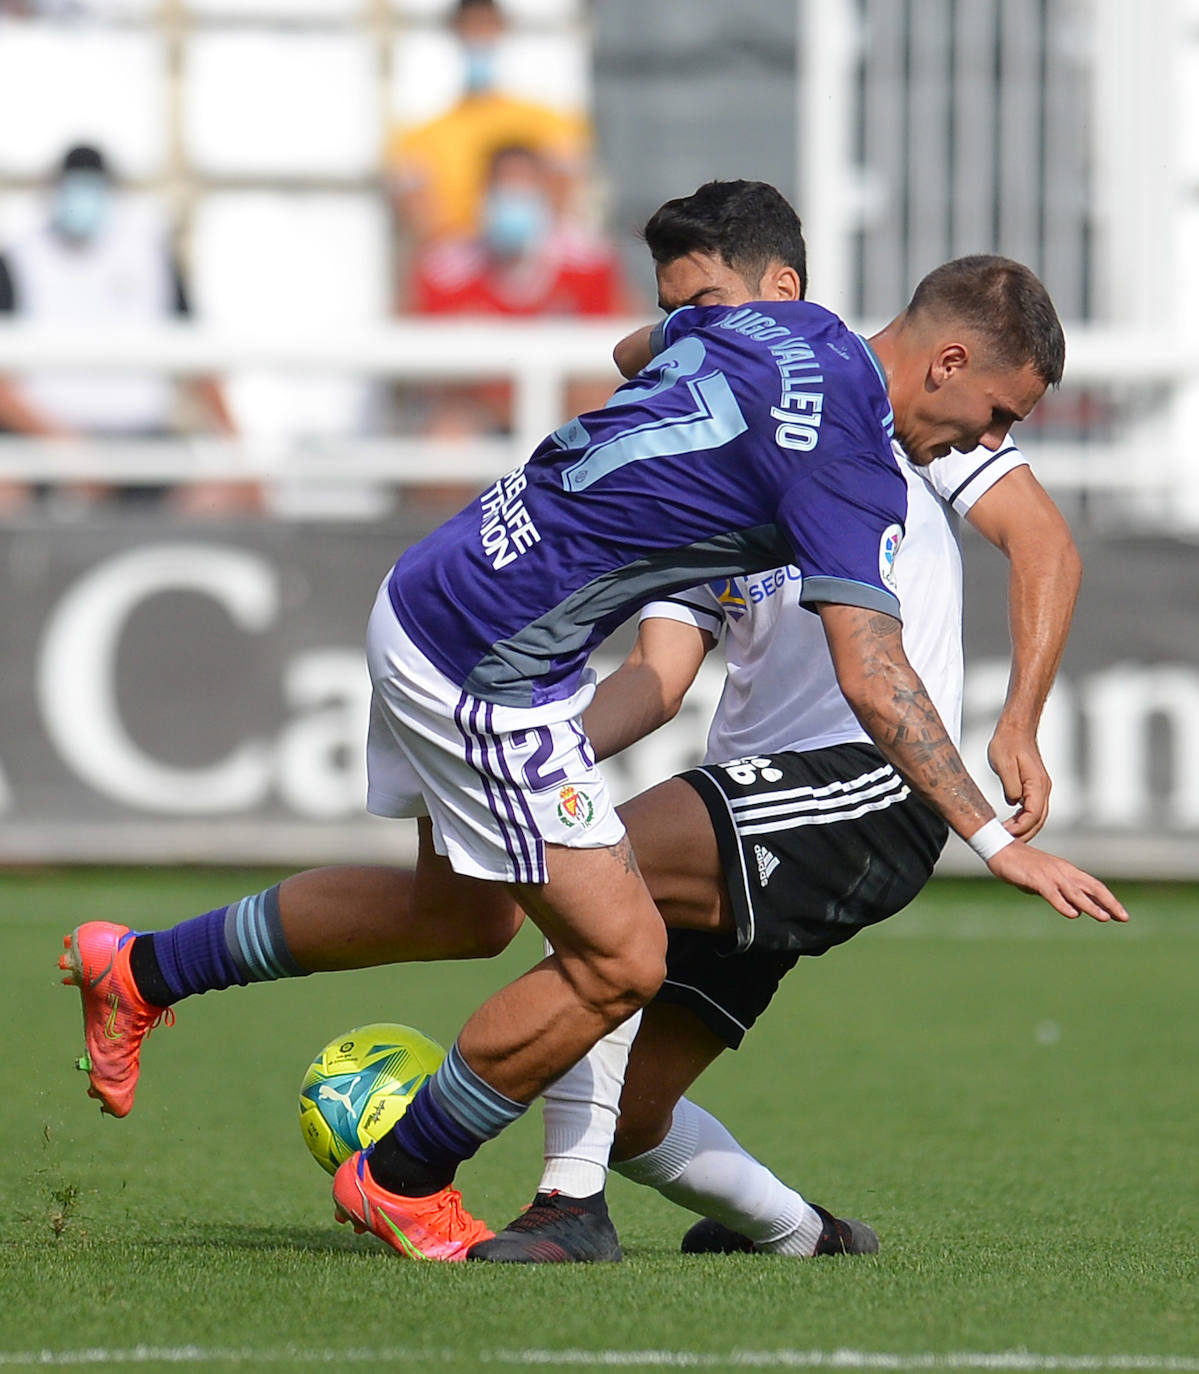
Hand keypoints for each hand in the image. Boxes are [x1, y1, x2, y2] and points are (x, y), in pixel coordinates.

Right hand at [986, 840, 1128, 922]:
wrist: (1001, 849)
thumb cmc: (1021, 865)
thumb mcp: (1045, 882)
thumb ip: (1062, 894)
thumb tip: (1077, 910)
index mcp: (1067, 871)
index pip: (1094, 886)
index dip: (1109, 900)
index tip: (1121, 914)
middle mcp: (1063, 871)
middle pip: (1092, 888)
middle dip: (1109, 903)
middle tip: (1124, 917)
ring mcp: (1051, 874)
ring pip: (1076, 893)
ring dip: (1091, 906)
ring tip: (1105, 918)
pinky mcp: (1037, 879)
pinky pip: (1053, 894)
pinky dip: (1063, 904)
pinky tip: (1073, 915)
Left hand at [988, 722, 1049, 840]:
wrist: (1016, 729)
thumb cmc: (1007, 744)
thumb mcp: (1003, 764)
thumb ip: (1010, 787)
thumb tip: (1014, 803)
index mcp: (1037, 784)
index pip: (1033, 815)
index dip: (1021, 828)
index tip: (1006, 834)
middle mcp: (1043, 788)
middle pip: (1038, 819)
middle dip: (1024, 834)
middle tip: (1006, 843)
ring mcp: (1041, 787)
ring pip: (1037, 816)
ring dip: (1025, 828)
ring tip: (1008, 836)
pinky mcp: (1035, 786)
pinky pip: (1033, 808)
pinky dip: (1024, 819)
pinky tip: (1012, 824)